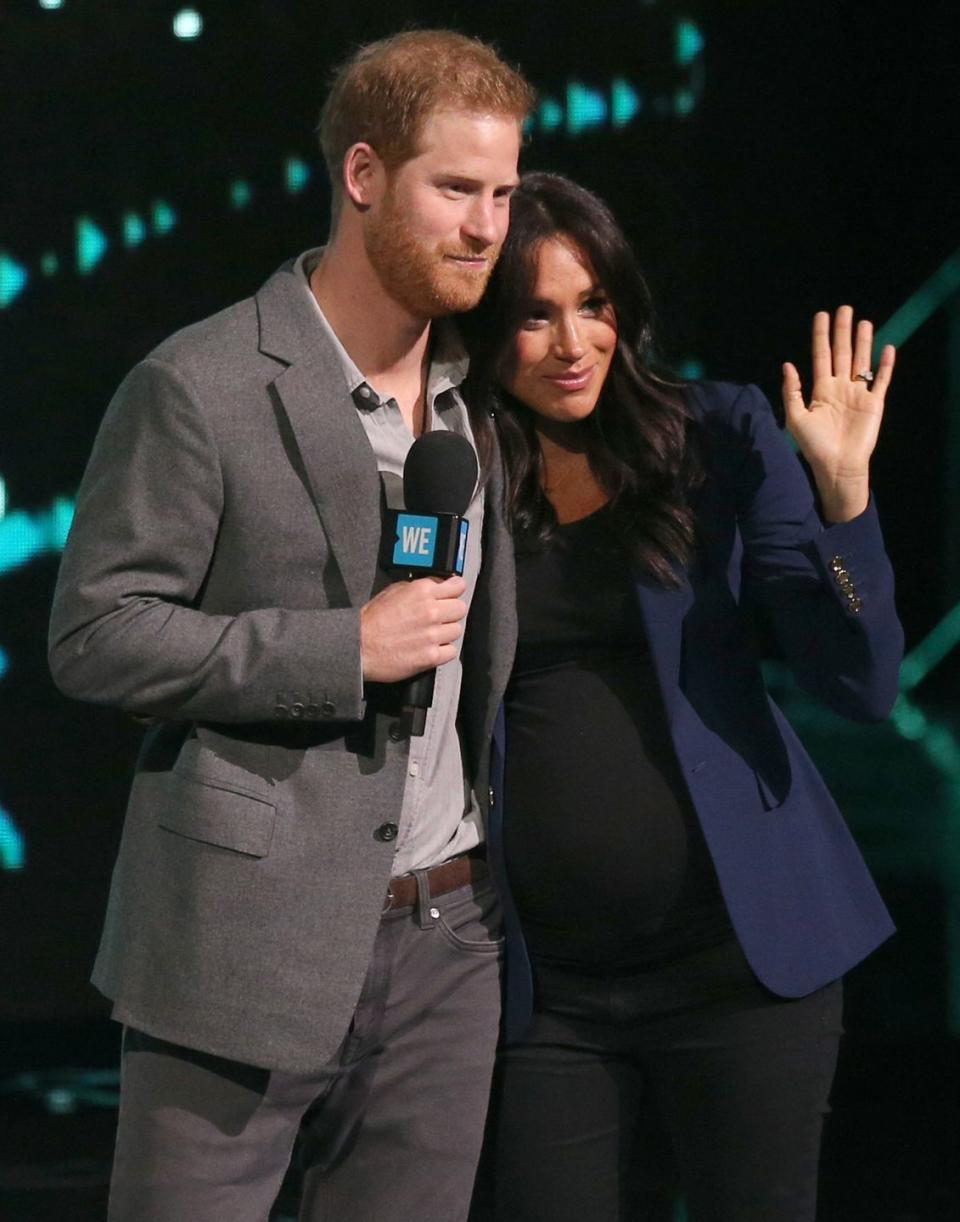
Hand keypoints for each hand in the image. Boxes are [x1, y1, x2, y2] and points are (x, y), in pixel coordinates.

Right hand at [360, 575, 467, 681]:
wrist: (359, 646)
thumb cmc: (371, 621)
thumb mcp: (393, 591)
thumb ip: (418, 588)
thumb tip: (437, 586)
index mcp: (422, 591)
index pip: (458, 586)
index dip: (454, 591)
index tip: (451, 595)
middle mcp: (431, 611)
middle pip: (461, 608)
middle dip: (451, 612)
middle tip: (440, 617)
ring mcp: (432, 634)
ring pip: (457, 630)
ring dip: (447, 632)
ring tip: (431, 634)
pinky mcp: (431, 656)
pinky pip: (452, 651)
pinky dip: (443, 651)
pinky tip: (430, 648)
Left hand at [782, 306, 894, 521]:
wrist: (837, 466)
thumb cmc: (814, 446)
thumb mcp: (795, 418)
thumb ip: (792, 391)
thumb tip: (787, 364)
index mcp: (821, 390)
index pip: (821, 356)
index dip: (820, 336)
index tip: (821, 316)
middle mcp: (840, 388)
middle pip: (842, 353)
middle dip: (842, 331)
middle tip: (844, 309)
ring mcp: (858, 394)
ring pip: (861, 361)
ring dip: (863, 342)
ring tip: (864, 321)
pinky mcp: (874, 403)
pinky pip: (882, 380)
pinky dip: (885, 365)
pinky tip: (887, 347)